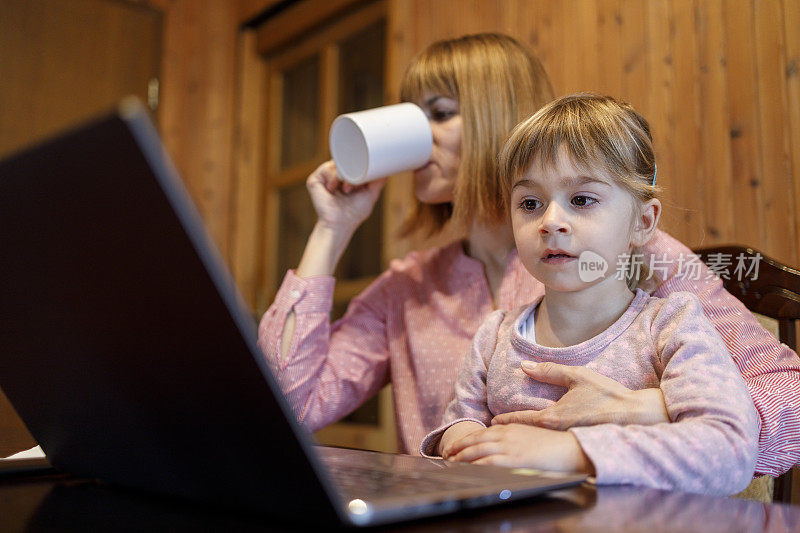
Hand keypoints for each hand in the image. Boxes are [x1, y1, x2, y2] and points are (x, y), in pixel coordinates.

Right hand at [306, 160, 386, 233]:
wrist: (340, 224)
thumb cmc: (355, 213)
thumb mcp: (371, 194)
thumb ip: (378, 181)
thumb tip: (389, 169)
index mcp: (345, 177)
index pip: (353, 161)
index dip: (360, 166)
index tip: (363, 181)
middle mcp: (334, 175)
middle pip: (345, 160)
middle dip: (353, 171)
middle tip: (353, 188)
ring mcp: (324, 177)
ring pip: (336, 163)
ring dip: (344, 175)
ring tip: (345, 190)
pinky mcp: (315, 180)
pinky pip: (326, 169)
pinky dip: (333, 178)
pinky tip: (333, 189)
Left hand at [445, 423, 594, 473]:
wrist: (569, 448)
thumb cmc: (551, 444)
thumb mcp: (528, 434)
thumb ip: (513, 436)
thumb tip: (500, 443)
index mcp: (510, 427)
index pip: (482, 433)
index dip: (466, 440)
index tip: (455, 447)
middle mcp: (507, 435)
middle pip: (476, 440)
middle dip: (459, 447)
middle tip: (447, 454)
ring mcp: (510, 446)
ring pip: (479, 450)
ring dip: (463, 456)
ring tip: (452, 462)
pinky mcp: (515, 459)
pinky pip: (490, 461)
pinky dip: (477, 464)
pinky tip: (468, 468)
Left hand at [490, 362, 668, 428]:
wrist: (635, 415)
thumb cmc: (607, 394)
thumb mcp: (577, 376)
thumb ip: (549, 371)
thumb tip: (525, 365)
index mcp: (553, 417)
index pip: (521, 420)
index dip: (505, 421)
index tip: (492, 423)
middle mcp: (557, 432)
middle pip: (527, 434)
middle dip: (510, 435)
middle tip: (495, 435)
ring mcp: (566, 439)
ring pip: (539, 440)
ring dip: (524, 439)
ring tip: (511, 438)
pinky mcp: (577, 442)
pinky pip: (552, 443)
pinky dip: (541, 441)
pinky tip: (538, 440)